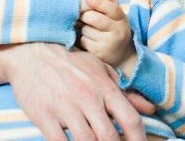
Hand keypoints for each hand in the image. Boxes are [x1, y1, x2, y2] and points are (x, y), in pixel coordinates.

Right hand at [0, 42, 145, 140]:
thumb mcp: (102, 71)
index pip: (130, 118)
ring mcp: (66, 107)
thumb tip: (150, 110)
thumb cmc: (71, 62)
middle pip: (110, 136)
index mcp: (105, 87)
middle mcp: (88, 97)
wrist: (33, 52)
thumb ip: (126, 93)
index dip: (139, 139)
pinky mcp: (44, 116)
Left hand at [80, 0, 136, 74]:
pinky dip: (83, 39)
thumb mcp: (117, 16)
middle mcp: (118, 31)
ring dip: (84, 29)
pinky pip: (84, 41)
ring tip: (89, 30)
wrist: (122, 55)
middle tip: (83, 16)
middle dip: (85, 16)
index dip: (99, 2)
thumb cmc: (115, 29)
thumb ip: (109, 3)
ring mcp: (109, 43)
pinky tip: (89, 40)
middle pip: (95, 19)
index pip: (111, 8)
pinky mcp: (100, 53)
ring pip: (87, 30)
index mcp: (122, 19)